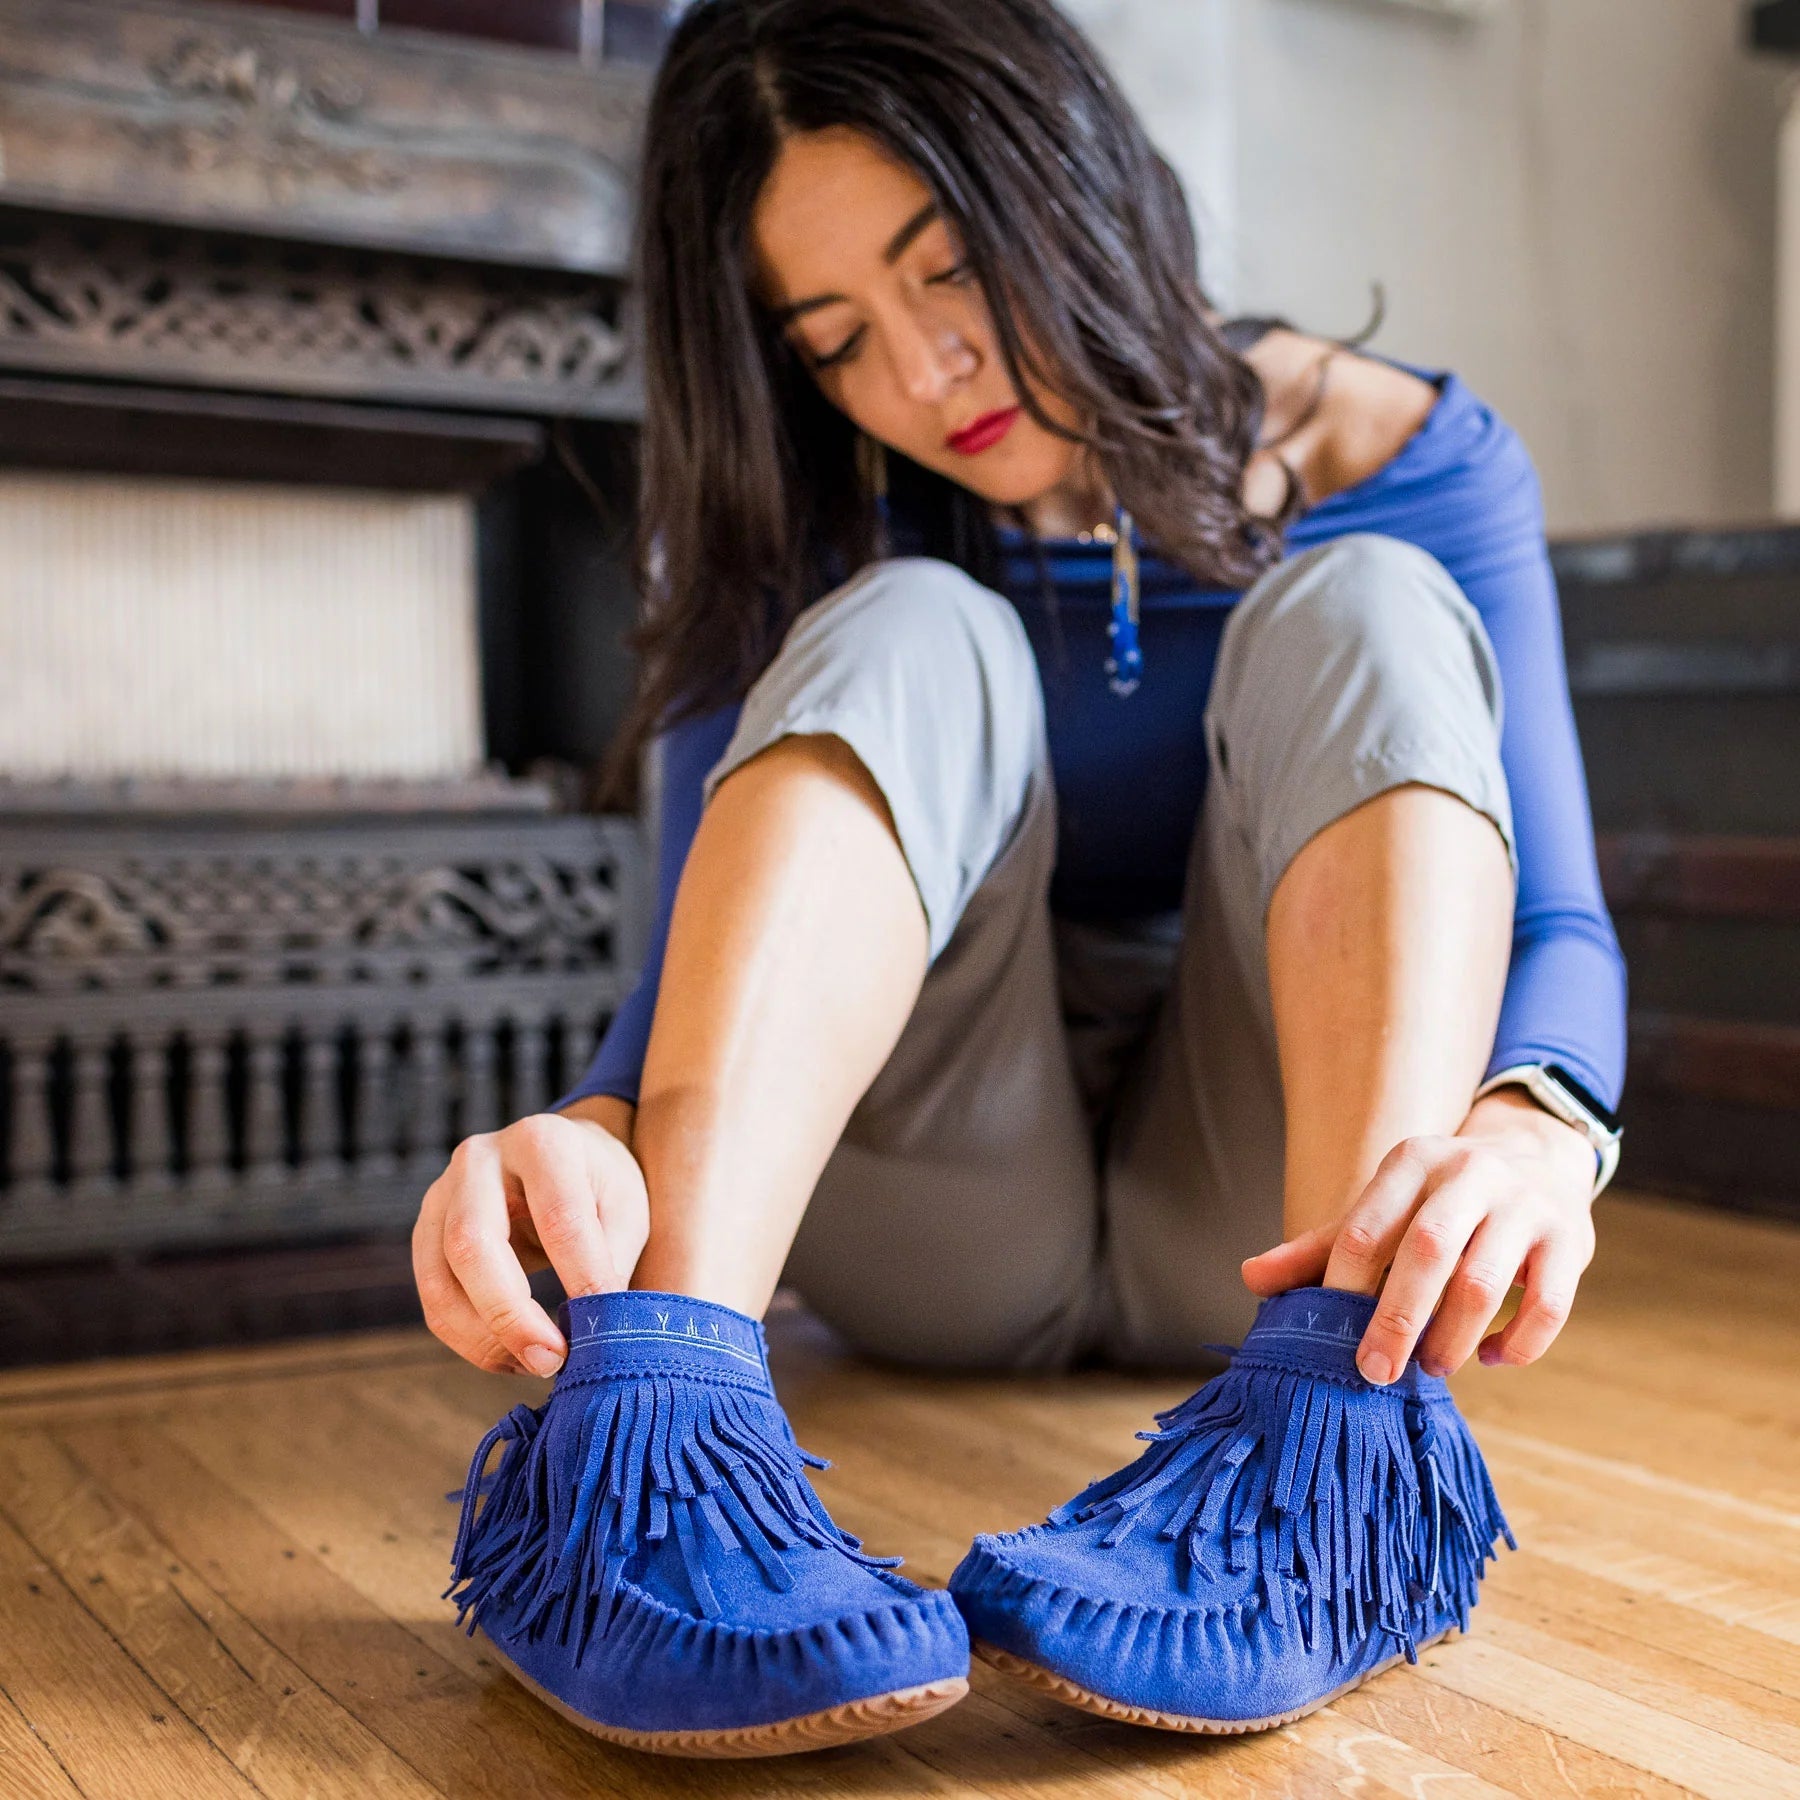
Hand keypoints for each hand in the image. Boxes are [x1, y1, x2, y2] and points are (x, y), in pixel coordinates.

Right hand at [412, 1110, 649, 1375]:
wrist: (561, 1159)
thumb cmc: (599, 1186)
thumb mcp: (625, 1208)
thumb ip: (610, 1261)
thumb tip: (597, 1332)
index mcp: (541, 1142)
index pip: (557, 1216)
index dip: (580, 1276)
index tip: (602, 1328)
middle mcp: (479, 1159)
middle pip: (472, 1243)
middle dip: (510, 1315)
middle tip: (552, 1360)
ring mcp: (441, 1194)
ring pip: (440, 1280)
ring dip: (484, 1339)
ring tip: (536, 1366)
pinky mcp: (425, 1233)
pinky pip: (434, 1299)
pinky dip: (470, 1341)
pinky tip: (512, 1357)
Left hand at [1241, 1089, 1598, 1384]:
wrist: (1538, 1158)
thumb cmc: (1439, 1200)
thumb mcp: (1383, 1207)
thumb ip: (1322, 1246)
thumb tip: (1250, 1279)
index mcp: (1411, 1162)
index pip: (1365, 1228)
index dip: (1343, 1287)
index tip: (1330, 1338)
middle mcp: (1468, 1172)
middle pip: (1425, 1252)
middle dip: (1395, 1320)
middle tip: (1375, 1374)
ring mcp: (1525, 1203)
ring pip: (1483, 1283)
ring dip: (1451, 1337)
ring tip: (1432, 1369)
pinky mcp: (1572, 1239)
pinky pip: (1547, 1304)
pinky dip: (1518, 1343)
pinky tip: (1493, 1358)